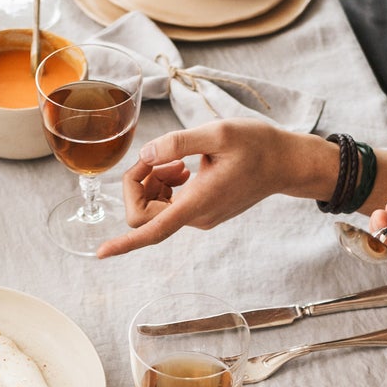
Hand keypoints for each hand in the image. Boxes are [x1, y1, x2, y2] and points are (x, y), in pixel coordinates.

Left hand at [98, 120, 326, 256]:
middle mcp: (196, 218)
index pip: (152, 231)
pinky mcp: (204, 211)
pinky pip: (170, 205)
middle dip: (140, 182)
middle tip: (159, 155)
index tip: (101, 253)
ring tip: (178, 159)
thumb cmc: (257, 146)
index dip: (124, 243)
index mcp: (197, 203)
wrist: (285, 162)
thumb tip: (146, 155)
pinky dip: (167, 184)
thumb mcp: (218, 133)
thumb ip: (178, 143)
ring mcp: (200, 217)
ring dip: (154, 181)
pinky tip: (184, 166)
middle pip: (144, 213)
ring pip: (156, 208)